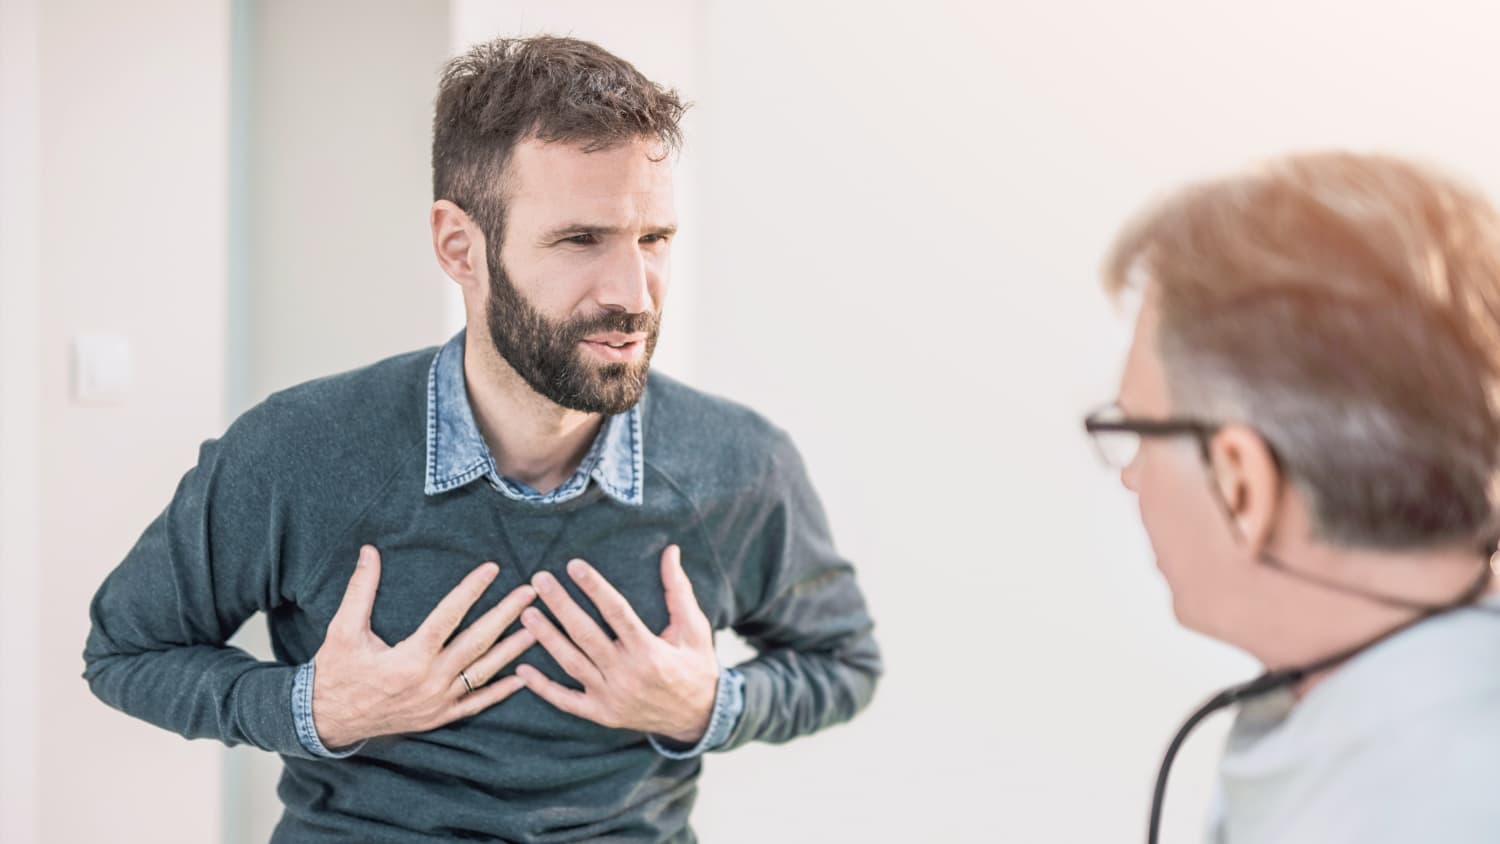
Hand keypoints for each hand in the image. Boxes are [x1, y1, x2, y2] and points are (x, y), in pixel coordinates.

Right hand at [310, 545, 536, 748]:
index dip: (472, 590)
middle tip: (530, 592)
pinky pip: (476, 704)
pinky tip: (523, 678)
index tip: (493, 569)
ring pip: (484, 672)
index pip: (449, 616)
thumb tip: (369, 551)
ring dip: (512, 650)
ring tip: (537, 627)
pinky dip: (501, 692)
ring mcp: (438, 702)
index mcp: (409, 658)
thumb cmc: (336, 672)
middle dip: (506, 615)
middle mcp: (430, 681)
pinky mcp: (439, 717)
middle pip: (477, 642)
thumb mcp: (342, 630)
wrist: (328, 721)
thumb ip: (360, 590)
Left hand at [517, 545, 719, 744]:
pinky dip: (543, 688)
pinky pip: (567, 701)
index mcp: (650, 651)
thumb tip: (671, 551)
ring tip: (527, 614)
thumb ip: (678, 590)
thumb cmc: (696, 666)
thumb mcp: (695, 628)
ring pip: (572, 664)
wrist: (699, 717)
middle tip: (539, 580)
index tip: (573, 565)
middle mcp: (627, 674)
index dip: (594, 587)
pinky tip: (522, 670)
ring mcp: (612, 697)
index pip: (616, 612)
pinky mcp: (602, 714)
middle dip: (560, 605)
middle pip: (586, 634)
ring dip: (547, 638)